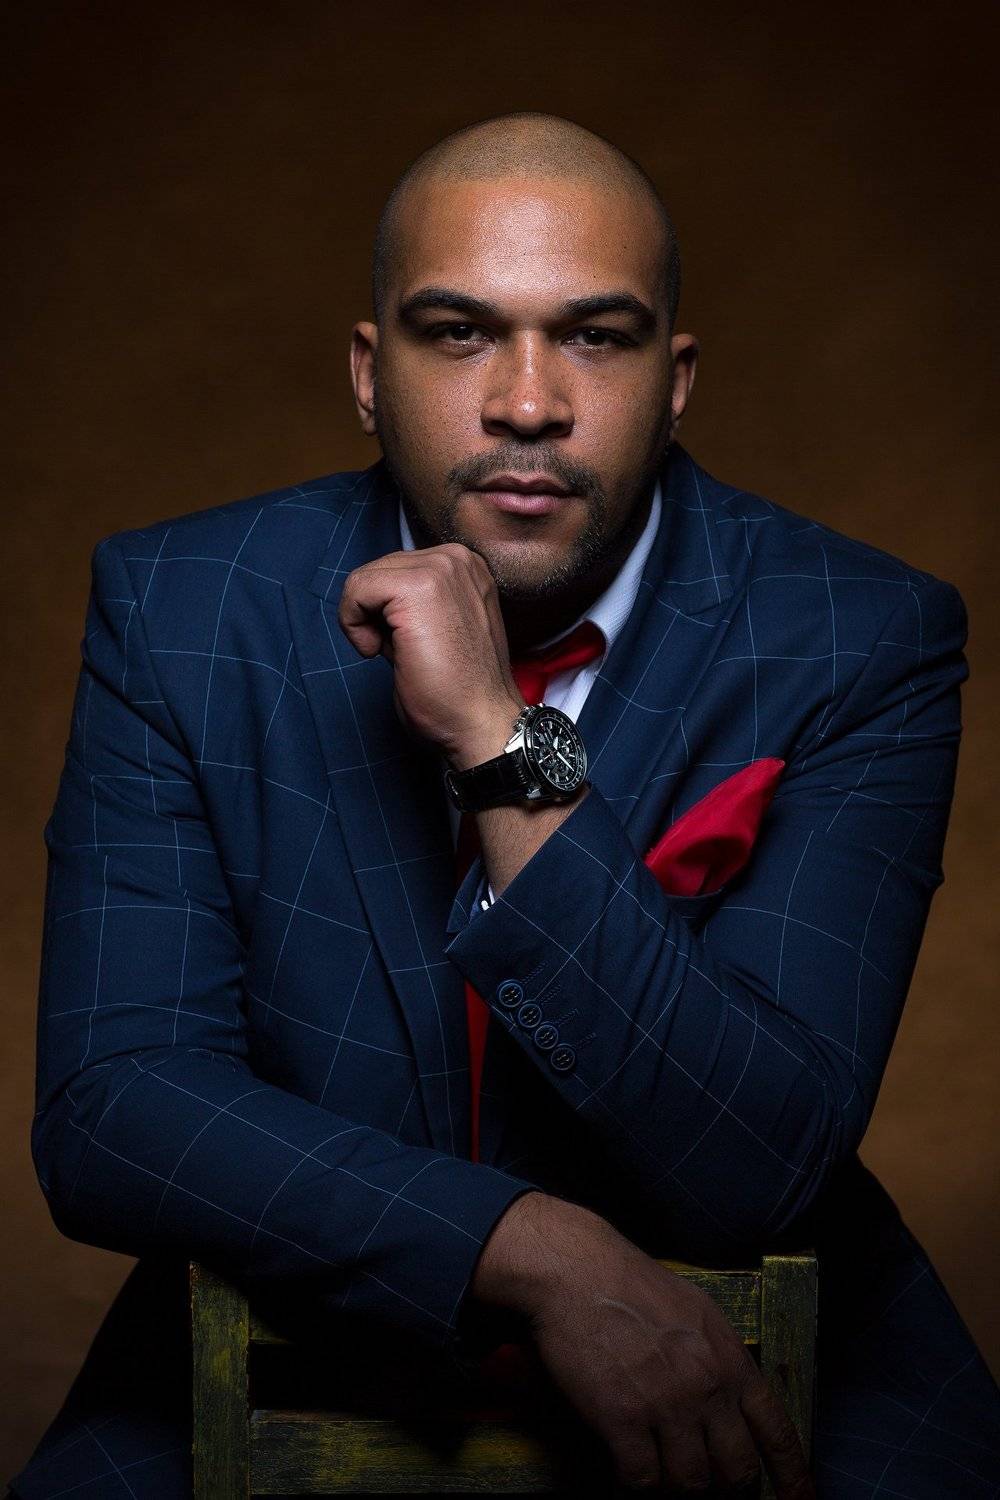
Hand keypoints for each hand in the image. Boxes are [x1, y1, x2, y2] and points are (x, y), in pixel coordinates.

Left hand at [338, 543, 523, 765]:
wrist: (481, 721)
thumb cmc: (459, 689)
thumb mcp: (438, 628)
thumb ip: (412, 604)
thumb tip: (371, 600)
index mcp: (465, 566)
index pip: (397, 569)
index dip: (386, 611)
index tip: (404, 644)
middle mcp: (457, 558)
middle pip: (378, 570)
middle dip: (374, 614)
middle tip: (399, 653)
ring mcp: (441, 568)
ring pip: (364, 579)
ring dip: (363, 620)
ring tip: (395, 653)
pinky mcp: (417, 586)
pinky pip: (357, 588)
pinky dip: (353, 624)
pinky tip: (378, 652)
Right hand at [472, 1193, 815, 1497]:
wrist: (579, 1272)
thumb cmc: (635, 1285)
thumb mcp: (698, 1311)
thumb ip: (721, 1358)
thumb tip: (732, 1402)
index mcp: (730, 1360)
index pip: (776, 1432)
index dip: (792, 1477)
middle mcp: (707, 1388)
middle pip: (737, 1472)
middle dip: (730, 1490)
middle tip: (714, 1489)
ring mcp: (665, 1407)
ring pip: (690, 1484)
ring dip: (680, 1488)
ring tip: (665, 1475)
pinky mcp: (622, 1421)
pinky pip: (641, 1481)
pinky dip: (637, 1486)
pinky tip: (629, 1472)